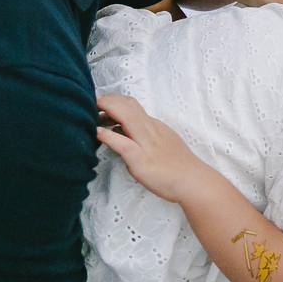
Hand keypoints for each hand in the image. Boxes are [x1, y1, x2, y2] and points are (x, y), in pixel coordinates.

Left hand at [96, 94, 212, 203]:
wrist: (192, 180)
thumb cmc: (177, 165)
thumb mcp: (160, 143)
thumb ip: (139, 135)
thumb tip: (118, 129)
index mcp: (153, 126)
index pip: (131, 105)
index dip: (113, 100)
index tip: (99, 103)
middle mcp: (150, 130)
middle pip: (127, 106)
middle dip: (107, 100)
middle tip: (90, 101)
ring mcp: (146, 144)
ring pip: (126, 118)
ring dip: (107, 110)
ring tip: (90, 109)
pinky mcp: (142, 160)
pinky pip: (124, 143)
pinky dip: (109, 135)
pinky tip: (97, 132)